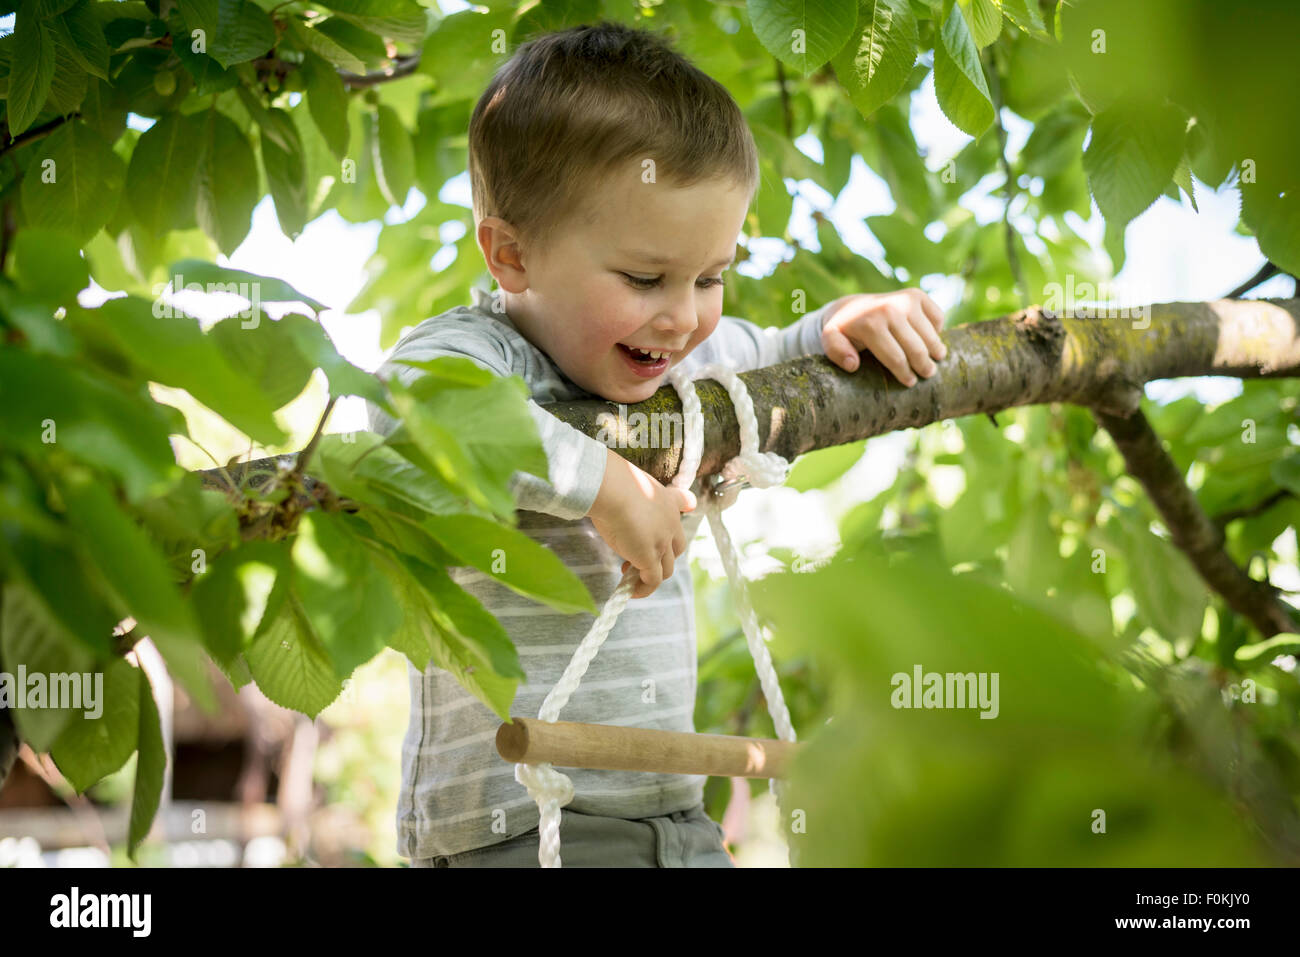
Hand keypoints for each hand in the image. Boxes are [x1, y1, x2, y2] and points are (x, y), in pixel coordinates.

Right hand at [587, 447, 696, 598]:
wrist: (613, 490)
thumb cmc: (612, 481)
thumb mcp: (625, 480)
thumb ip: (626, 493)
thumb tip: (607, 496)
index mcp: (666, 499)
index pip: (685, 502)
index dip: (682, 508)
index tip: (685, 510)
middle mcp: (671, 522)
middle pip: (676, 547)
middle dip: (661, 556)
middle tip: (635, 556)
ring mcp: (663, 542)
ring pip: (666, 569)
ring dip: (649, 575)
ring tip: (628, 573)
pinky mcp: (651, 558)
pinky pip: (652, 581)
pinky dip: (643, 589)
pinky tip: (630, 590)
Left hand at [820, 289, 947, 385]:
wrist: (852, 307)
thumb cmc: (845, 331)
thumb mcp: (831, 341)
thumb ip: (836, 353)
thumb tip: (853, 365)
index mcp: (870, 324)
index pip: (896, 357)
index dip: (905, 374)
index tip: (910, 383)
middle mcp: (890, 309)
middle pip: (916, 348)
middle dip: (924, 366)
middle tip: (928, 375)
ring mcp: (905, 300)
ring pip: (930, 335)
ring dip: (936, 351)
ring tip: (935, 362)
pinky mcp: (916, 295)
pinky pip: (937, 317)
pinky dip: (937, 330)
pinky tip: (929, 339)